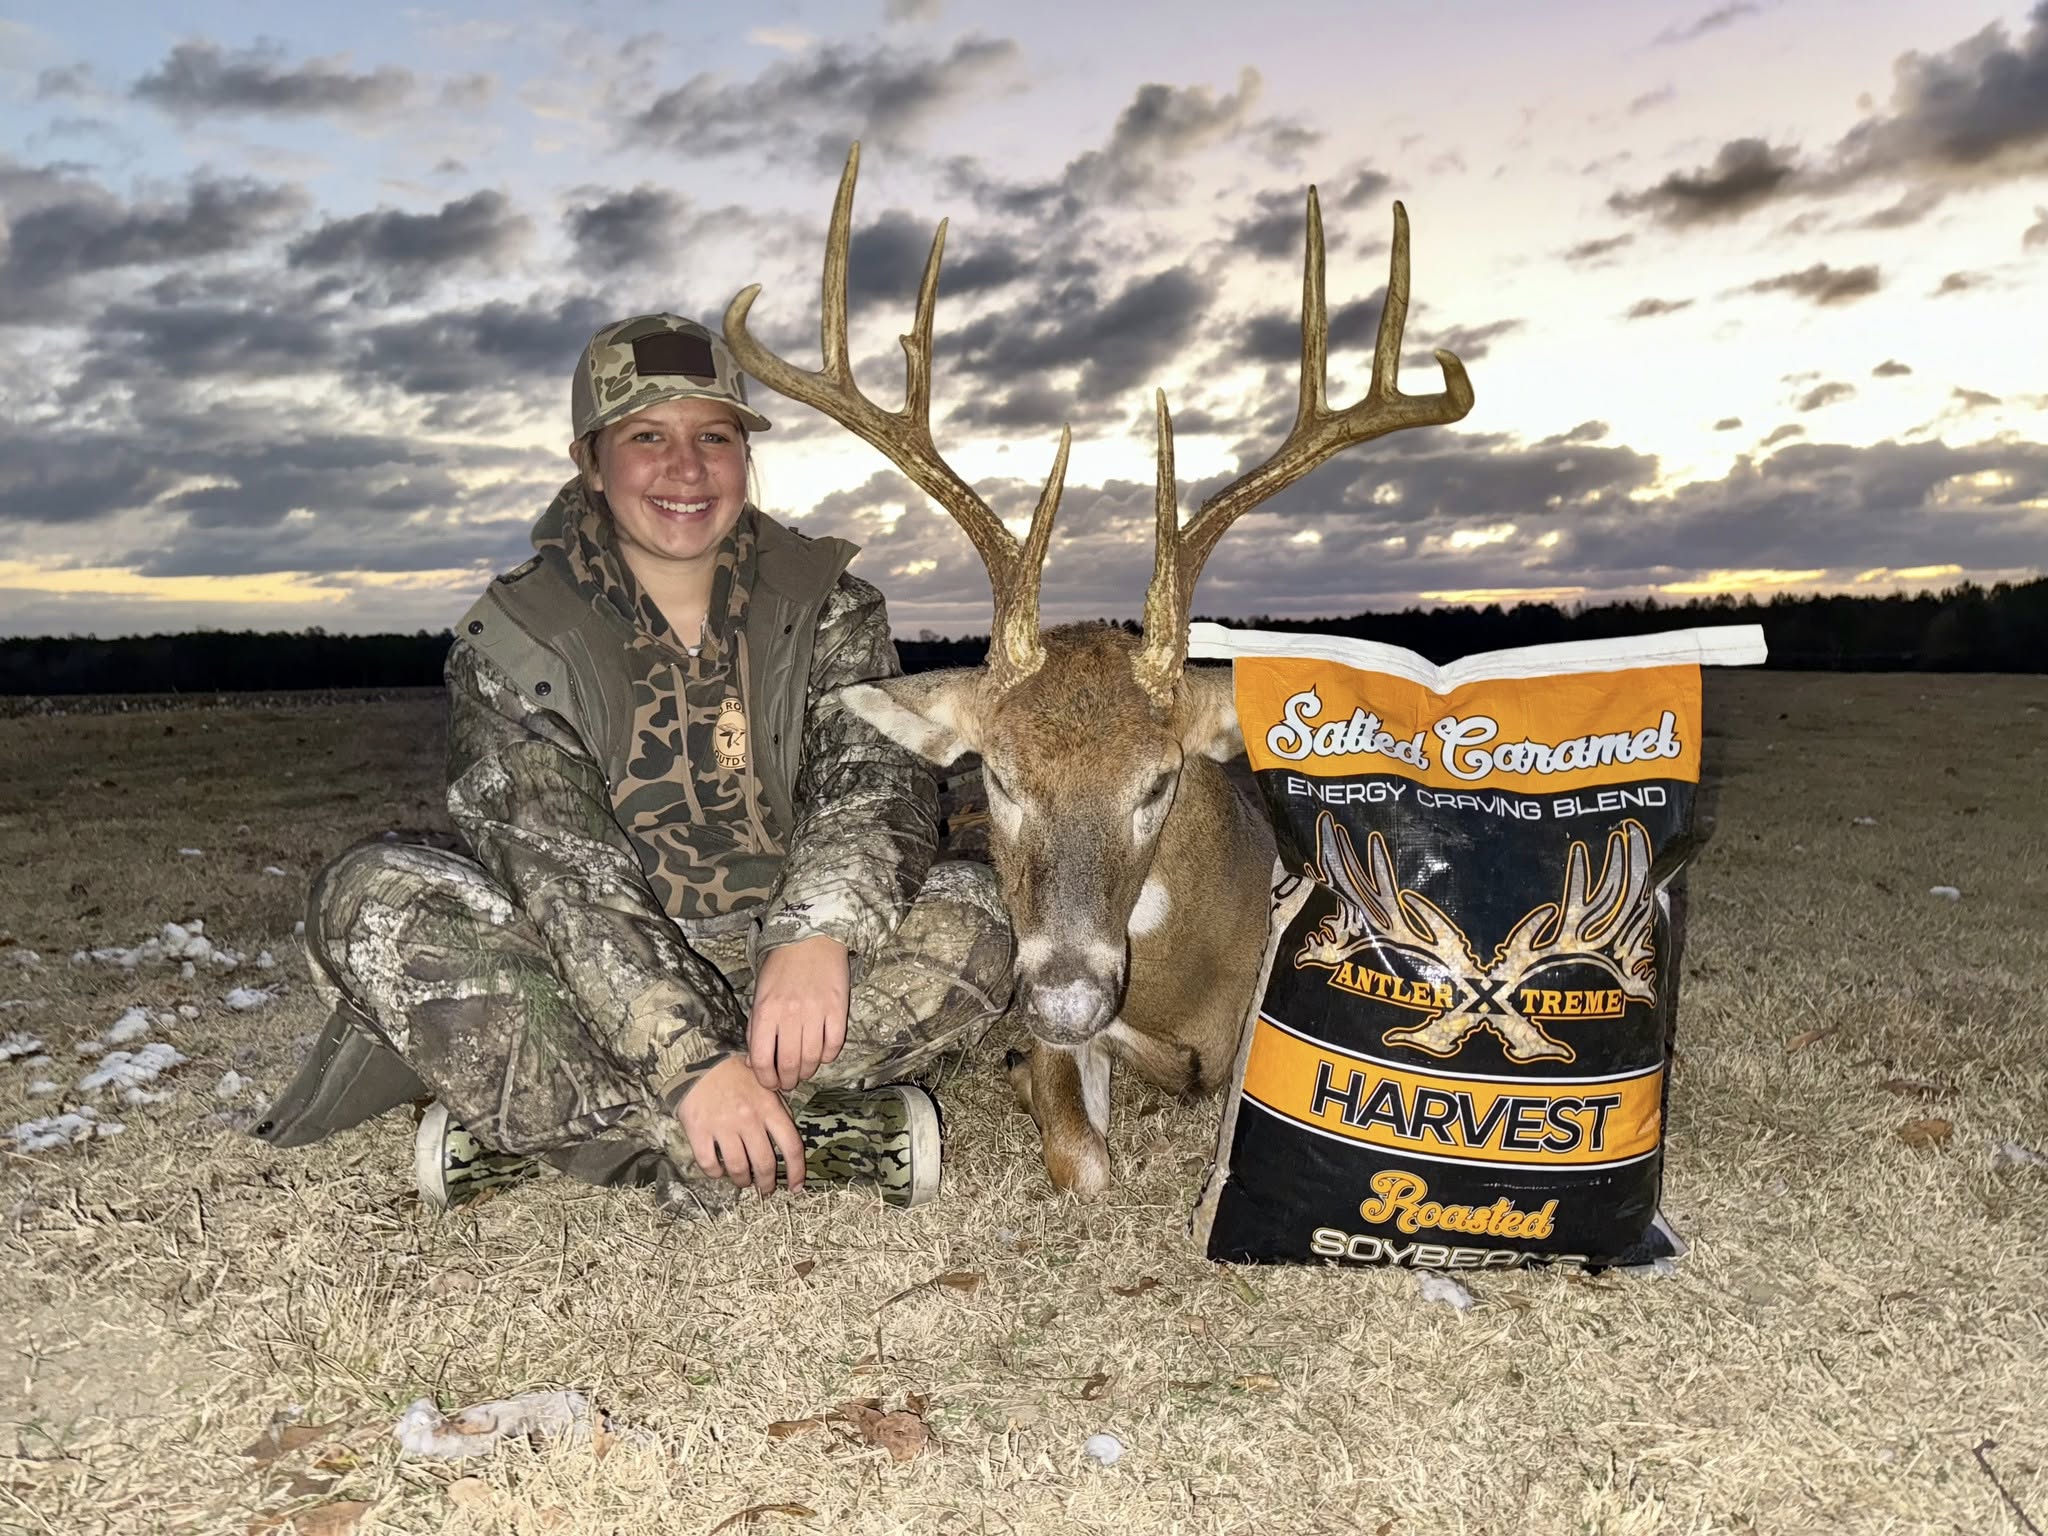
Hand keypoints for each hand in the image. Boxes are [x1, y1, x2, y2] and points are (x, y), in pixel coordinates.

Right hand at [677, 1056, 805, 1194]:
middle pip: (765, 1163)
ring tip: (744, 1182)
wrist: (698, 1061)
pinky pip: (709, 1163)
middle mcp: (749, 1119)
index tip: (795, 1187)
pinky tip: (719, 1171)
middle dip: (767, 1183)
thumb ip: (778, 1110)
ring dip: (743, 1181)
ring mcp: (723, 1126)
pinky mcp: (699, 1130)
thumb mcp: (765, 1085)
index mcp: (769, 1107)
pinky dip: (716, 1173)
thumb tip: (789, 1141)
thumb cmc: (735, 1075)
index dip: (796, 1171)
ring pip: (738, 1168)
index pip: (792, 1146)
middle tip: (766, 1189)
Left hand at [747, 935, 850, 1091]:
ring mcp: (816, 1013)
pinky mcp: (838, 1009)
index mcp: (765, 1011)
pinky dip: (829, 1056)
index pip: (761, 1059)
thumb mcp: (759, 995)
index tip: (770, 1083)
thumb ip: (755, 1028)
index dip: (765, 1078)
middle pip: (788, 1064)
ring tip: (805, 1071)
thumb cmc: (780, 966)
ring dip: (808, 1071)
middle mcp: (790, 1015)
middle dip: (788, 1081)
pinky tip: (823, 1054)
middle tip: (789, 1082)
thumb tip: (754, 1062)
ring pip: (812, 1059)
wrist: (811, 938)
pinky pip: (834, 1045)